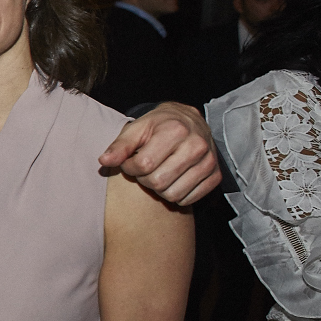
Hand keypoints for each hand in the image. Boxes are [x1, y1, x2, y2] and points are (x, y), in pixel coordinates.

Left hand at [98, 102, 220, 204]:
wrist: (190, 121)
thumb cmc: (159, 126)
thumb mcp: (137, 129)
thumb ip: (120, 145)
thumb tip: (104, 161)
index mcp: (175, 131)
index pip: (144, 164)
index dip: (131, 167)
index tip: (131, 162)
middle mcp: (196, 146)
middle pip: (158, 182)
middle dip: (144, 179)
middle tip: (145, 169)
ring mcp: (208, 162)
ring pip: (173, 194)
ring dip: (159, 189)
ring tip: (158, 173)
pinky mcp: (215, 176)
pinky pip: (188, 199)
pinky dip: (176, 195)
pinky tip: (172, 180)